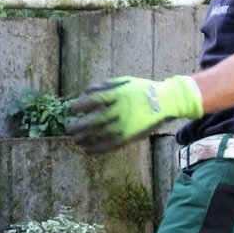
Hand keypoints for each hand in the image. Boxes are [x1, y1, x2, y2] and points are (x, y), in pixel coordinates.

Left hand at [66, 75, 203, 153]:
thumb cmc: (141, 90)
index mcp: (118, 95)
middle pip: (95, 120)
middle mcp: (121, 110)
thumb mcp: (124, 81)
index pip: (94, 100)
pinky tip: (88, 151)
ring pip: (101, 135)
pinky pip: (111, 145)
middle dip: (79, 126)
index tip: (73, 108)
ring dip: (86, 139)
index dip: (81, 105)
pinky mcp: (130, 136)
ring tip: (76, 141)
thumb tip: (85, 91)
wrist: (165, 101)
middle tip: (68, 130)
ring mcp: (126, 125)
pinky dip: (98, 149)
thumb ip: (104, 85)